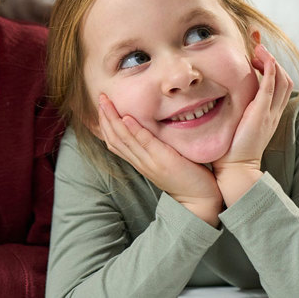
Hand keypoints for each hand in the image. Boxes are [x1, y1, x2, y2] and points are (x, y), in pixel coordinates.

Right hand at [96, 94, 222, 225]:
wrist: (198, 200)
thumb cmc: (185, 177)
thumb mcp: (164, 160)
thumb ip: (154, 147)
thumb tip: (150, 128)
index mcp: (139, 161)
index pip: (114, 141)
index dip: (105, 123)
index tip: (102, 105)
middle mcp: (140, 162)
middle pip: (115, 138)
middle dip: (106, 117)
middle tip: (100, 97)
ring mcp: (150, 162)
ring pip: (124, 140)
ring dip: (114, 120)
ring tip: (107, 103)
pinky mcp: (163, 161)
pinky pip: (145, 143)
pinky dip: (134, 130)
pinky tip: (127, 118)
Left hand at [212, 43, 292, 206]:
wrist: (235, 169)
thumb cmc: (230, 148)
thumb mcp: (235, 123)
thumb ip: (233, 109)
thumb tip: (218, 94)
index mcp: (268, 112)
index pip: (277, 82)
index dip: (270, 63)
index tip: (256, 47)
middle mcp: (273, 111)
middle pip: (283, 77)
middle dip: (272, 56)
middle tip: (257, 40)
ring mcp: (269, 112)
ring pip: (281, 80)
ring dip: (271, 60)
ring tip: (258, 48)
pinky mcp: (261, 114)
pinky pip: (270, 89)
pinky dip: (270, 72)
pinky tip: (265, 59)